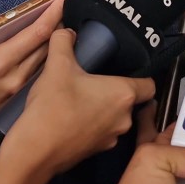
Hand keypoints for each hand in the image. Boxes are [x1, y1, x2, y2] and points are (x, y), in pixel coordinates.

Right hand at [0, 0, 63, 183]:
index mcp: (0, 62)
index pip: (35, 34)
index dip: (52, 14)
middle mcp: (18, 75)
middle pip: (49, 44)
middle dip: (61, 21)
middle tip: (66, 3)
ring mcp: (27, 86)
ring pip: (51, 57)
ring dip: (60, 37)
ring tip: (63, 17)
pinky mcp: (30, 93)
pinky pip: (47, 68)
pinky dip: (54, 52)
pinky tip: (56, 42)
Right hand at [18, 28, 155, 173]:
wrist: (34, 152)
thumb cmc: (53, 107)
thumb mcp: (56, 65)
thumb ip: (63, 42)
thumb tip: (66, 32)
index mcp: (124, 95)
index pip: (149, 84)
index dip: (141, 74)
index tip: (124, 68)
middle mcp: (124, 119)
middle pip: (130, 100)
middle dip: (113, 89)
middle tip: (93, 79)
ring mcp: (111, 138)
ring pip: (115, 117)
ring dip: (102, 108)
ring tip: (79, 96)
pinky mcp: (96, 151)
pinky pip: (101, 131)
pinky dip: (91, 124)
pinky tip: (70, 115)